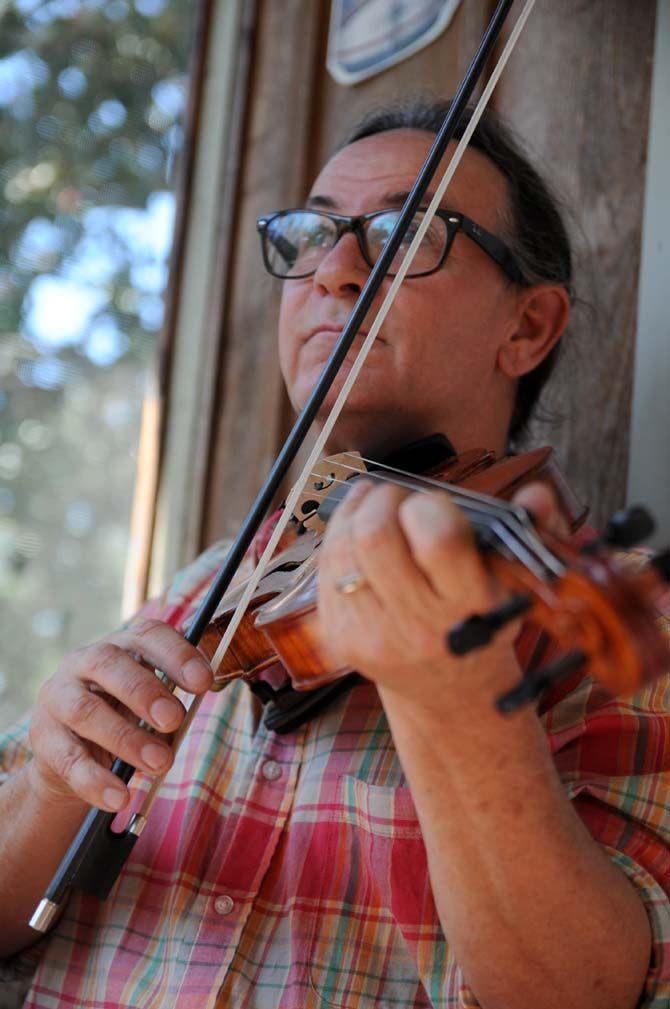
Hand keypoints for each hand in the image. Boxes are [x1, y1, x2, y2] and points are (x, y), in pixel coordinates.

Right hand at [27, 620, 212, 812]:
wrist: (74, 756)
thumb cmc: (125, 718)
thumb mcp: (151, 706)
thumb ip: (171, 704)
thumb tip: (193, 709)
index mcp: (122, 647)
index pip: (147, 636)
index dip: (176, 655)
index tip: (202, 681)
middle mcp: (85, 662)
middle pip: (110, 665)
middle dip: (145, 692)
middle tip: (174, 720)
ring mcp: (59, 697)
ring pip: (85, 711)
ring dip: (126, 739)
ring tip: (160, 763)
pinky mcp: (44, 737)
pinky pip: (69, 759)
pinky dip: (96, 781)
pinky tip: (119, 798)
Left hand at [316, 477, 567, 706]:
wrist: (449, 691)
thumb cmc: (482, 623)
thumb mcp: (515, 584)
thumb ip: (530, 530)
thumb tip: (535, 495)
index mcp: (469, 609)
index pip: (439, 538)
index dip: (429, 506)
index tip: (434, 505)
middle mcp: (420, 627)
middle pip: (376, 535)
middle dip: (384, 500)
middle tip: (399, 499)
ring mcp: (373, 635)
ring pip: (343, 546)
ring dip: (357, 513)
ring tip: (378, 508)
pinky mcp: (341, 637)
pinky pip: (326, 566)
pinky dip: (339, 537)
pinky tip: (358, 532)